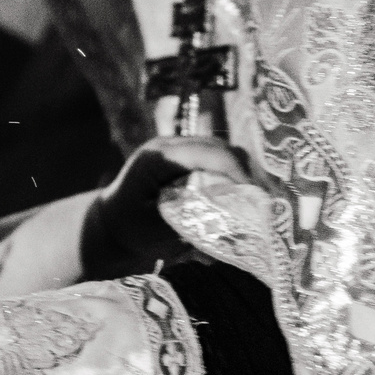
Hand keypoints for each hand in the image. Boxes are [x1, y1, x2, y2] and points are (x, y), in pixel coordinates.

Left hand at [79, 135, 251, 279]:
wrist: (110, 224)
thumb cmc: (130, 230)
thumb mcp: (158, 229)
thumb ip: (192, 219)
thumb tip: (232, 217)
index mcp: (159, 157)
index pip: (208, 153)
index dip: (236, 171)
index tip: (257, 195)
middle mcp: (170, 144)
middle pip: (221, 147)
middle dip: (246, 172)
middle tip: (264, 202)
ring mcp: (178, 148)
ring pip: (223, 151)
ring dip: (242, 172)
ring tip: (257, 200)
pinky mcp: (187, 158)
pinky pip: (217, 159)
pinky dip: (233, 175)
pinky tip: (243, 195)